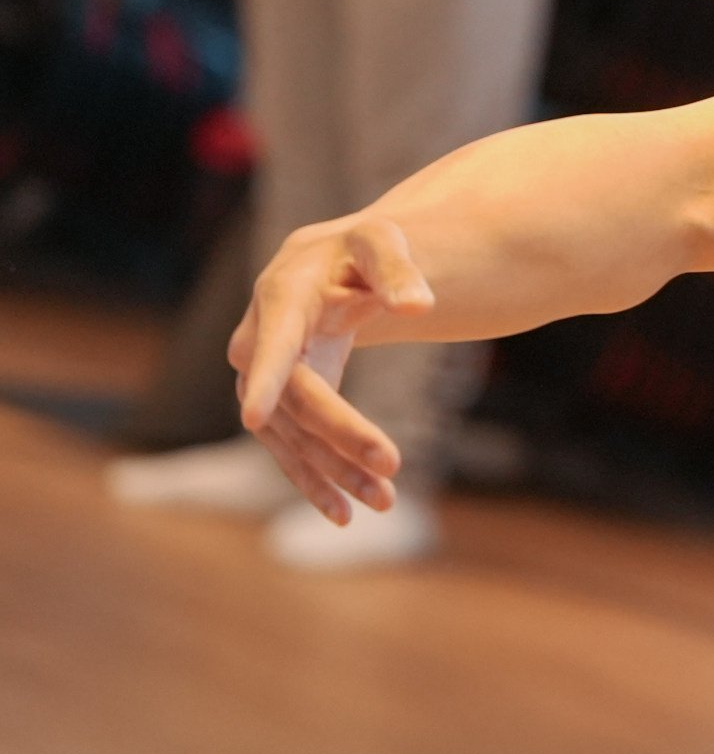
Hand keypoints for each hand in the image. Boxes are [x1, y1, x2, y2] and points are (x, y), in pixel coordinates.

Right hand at [230, 213, 420, 523]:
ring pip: (291, 434)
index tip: (253, 416)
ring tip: (382, 502)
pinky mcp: (278, 404)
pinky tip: (344, 513)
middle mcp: (258, 341)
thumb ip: (398, 270)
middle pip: (294, 399)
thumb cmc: (358, 250)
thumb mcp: (381, 240)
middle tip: (390, 468)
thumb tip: (420, 307)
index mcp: (282, 296)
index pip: (274, 342)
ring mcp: (262, 377)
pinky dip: (315, 480)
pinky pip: (290, 447)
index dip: (266, 378)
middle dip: (337, 436)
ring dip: (331, 470)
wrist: (328, 267)